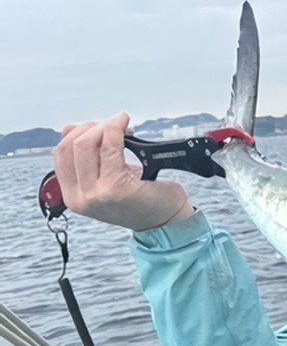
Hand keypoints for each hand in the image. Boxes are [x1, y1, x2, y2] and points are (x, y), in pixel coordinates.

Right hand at [54, 111, 193, 230]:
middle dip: (91, 128)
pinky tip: (126, 126)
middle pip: (70, 146)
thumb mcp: (106, 182)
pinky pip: (110, 148)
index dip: (76, 133)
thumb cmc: (141, 199)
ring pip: (86, 144)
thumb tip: (78, 129)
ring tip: (120, 125)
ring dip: (104, 127)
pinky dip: (116, 130)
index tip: (96, 126)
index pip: (60, 153)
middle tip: (112, 125)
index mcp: (73, 195)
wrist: (166, 220)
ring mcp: (96, 193)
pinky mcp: (116, 187)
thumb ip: (90, 162)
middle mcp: (80, 197)